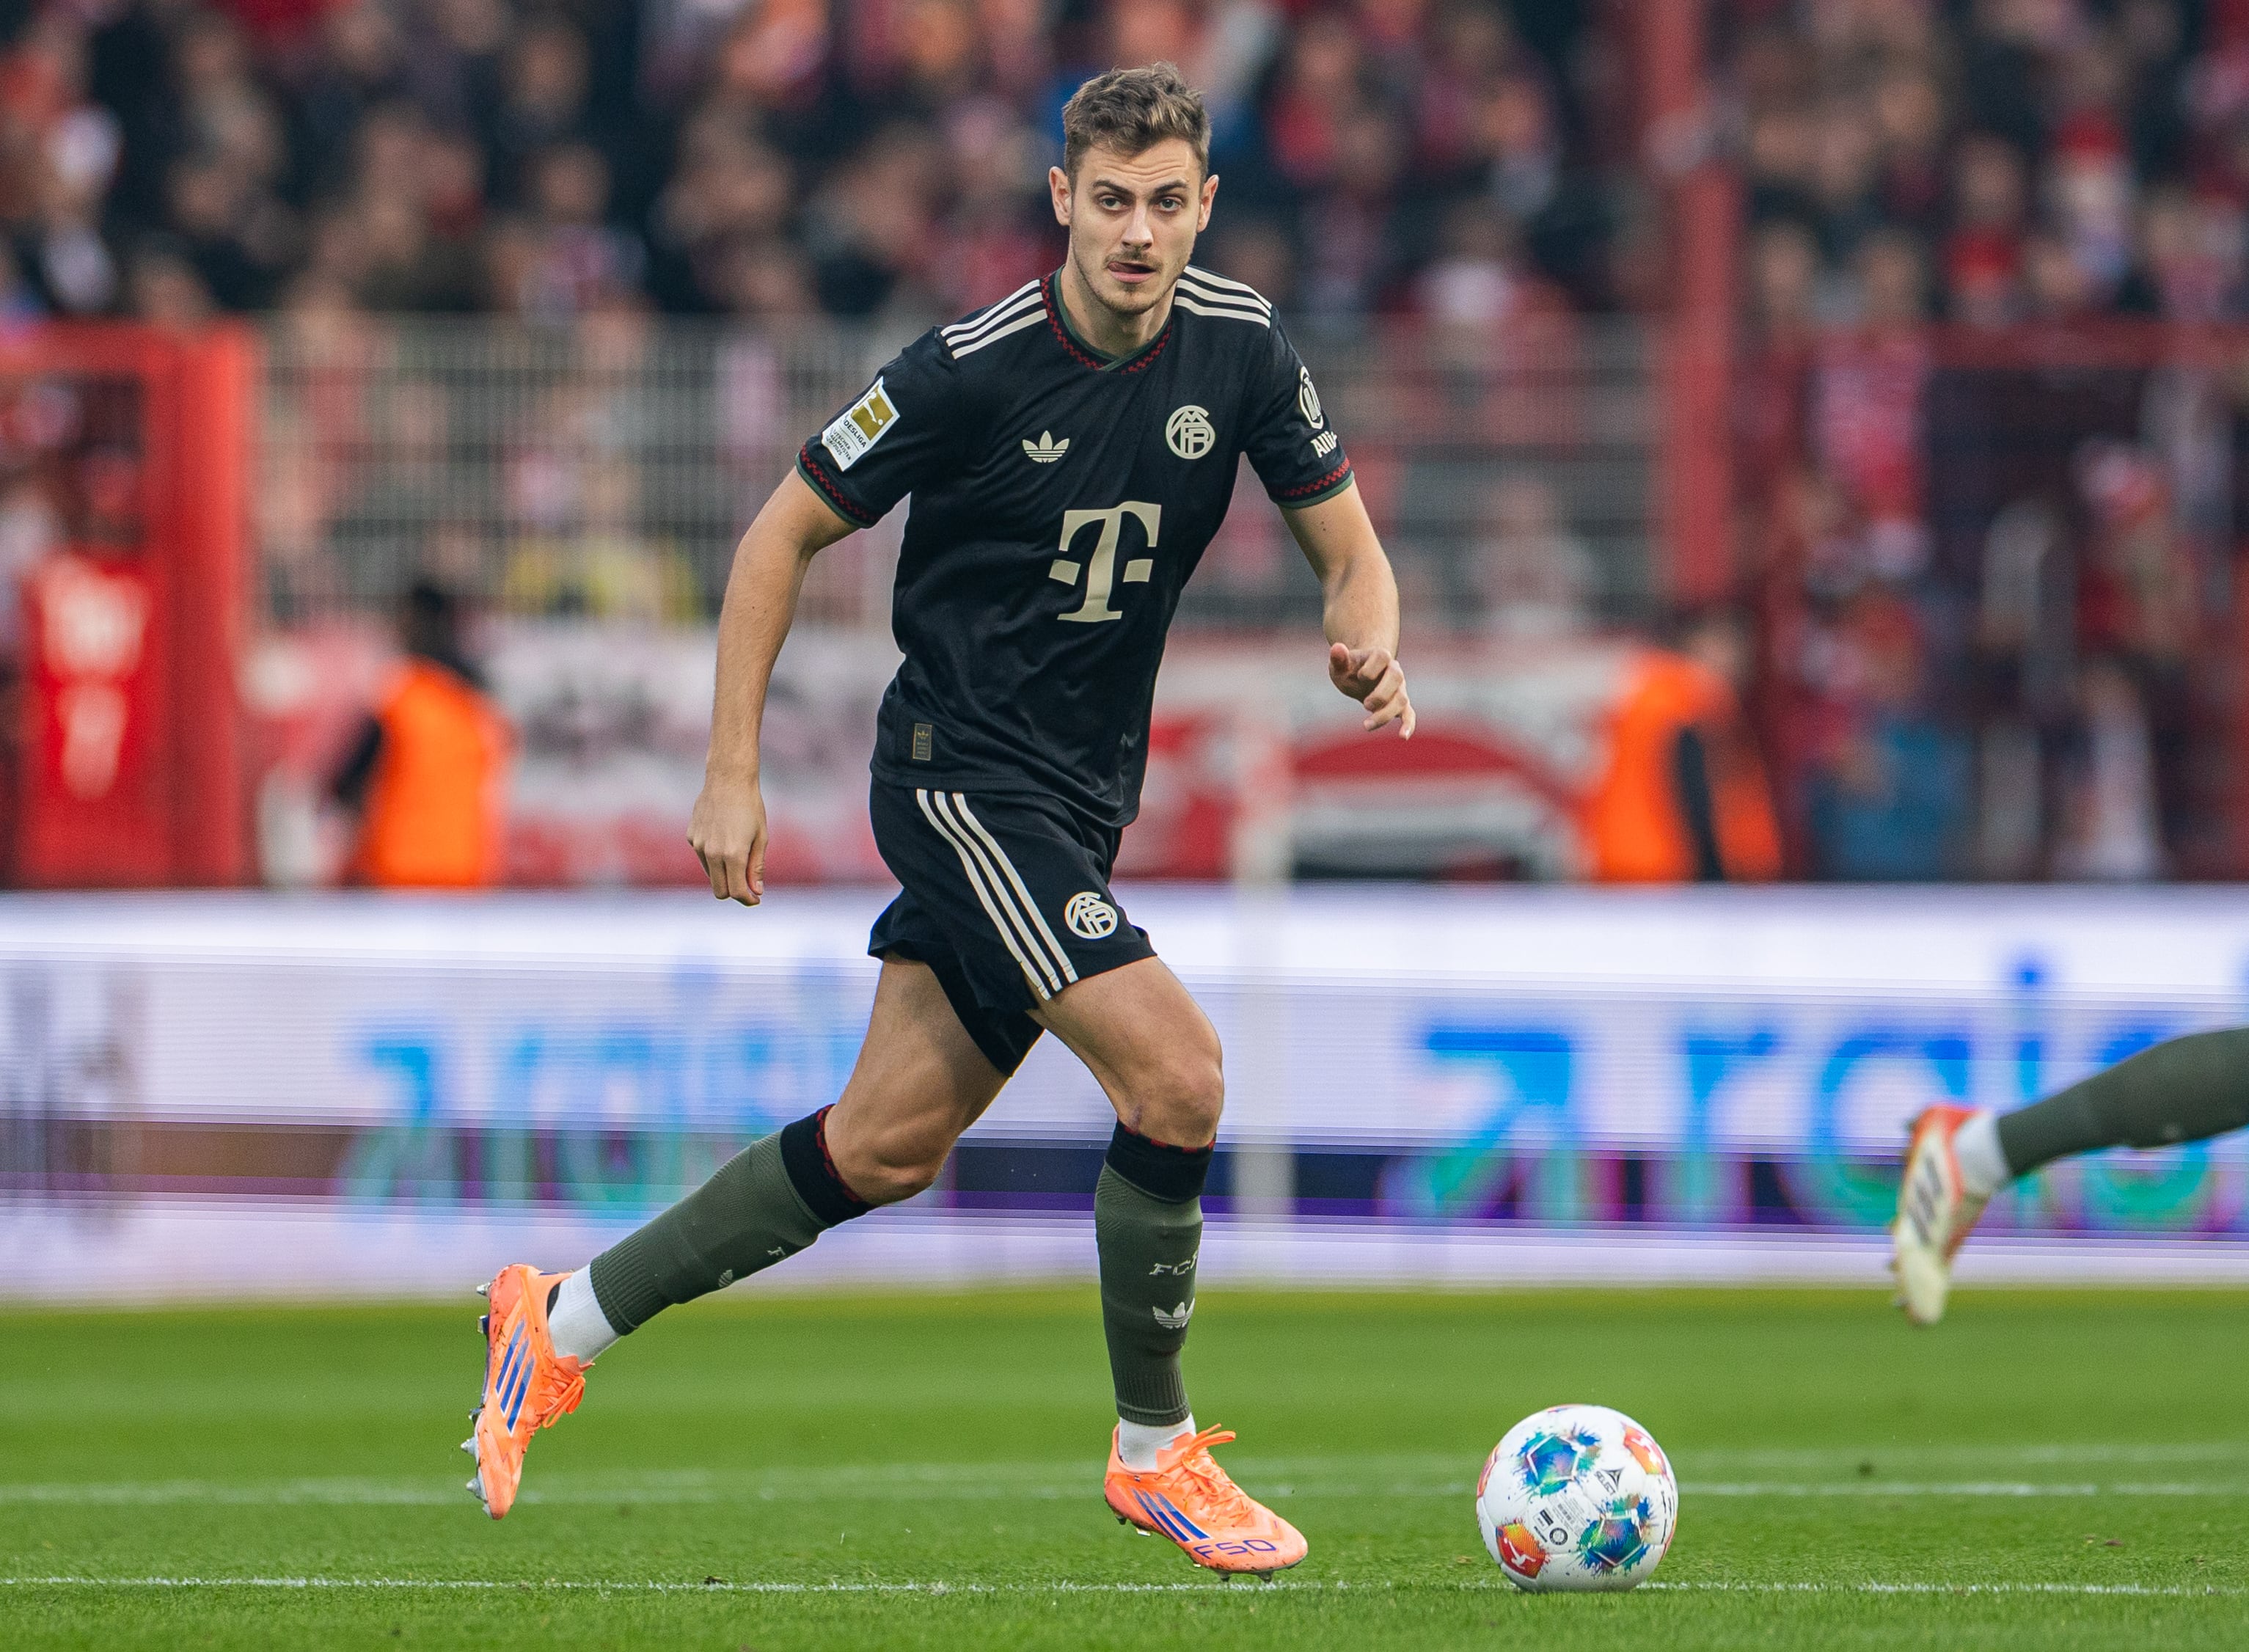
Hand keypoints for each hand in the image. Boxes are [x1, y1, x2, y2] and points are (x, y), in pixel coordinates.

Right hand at [688, 770, 767, 904]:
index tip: (755, 899)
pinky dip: (713, 856)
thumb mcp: (760, 838)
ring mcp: (698, 845)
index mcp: (733, 855)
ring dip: (724, 873)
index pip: (736, 891)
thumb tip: (756, 891)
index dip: (748, 899)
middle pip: (720, 890)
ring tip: (737, 853)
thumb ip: (756, 867)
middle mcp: (712, 853)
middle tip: (747, 885)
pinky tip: (723, 836)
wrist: (728, 779)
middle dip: (734, 892)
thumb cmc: (750, 807)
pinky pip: (702, 856)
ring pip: (711, 874)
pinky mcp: (691, 837)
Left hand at [1329, 642, 1415, 737]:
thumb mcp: (1340, 664)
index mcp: (1379, 656)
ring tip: (1366, 725)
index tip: (1359, 676)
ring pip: (1401, 699)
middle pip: (1396, 678)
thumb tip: (1336, 647)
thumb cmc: (1349, 669)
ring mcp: (1399, 688)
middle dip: (1381, 694)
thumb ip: (1338, 658)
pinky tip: (1403, 737)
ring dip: (1385, 713)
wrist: (1360, 675)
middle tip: (1365, 705)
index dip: (1371, 668)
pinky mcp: (1400, 704)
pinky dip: (1408, 725)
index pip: (1382, 656)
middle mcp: (1394, 670)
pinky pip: (1409, 714)